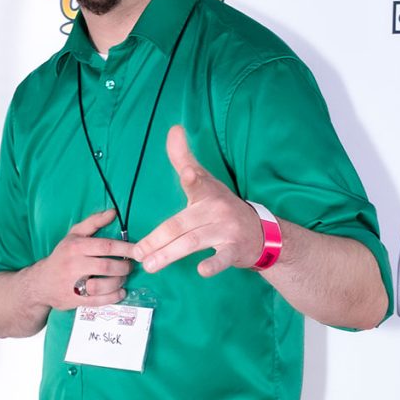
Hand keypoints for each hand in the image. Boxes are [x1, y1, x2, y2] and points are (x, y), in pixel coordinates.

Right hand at [35, 208, 135, 309]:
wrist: (41, 282)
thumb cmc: (62, 256)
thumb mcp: (74, 235)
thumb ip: (94, 222)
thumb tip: (113, 213)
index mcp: (75, 246)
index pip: (106, 246)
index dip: (125, 249)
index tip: (137, 251)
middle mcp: (73, 265)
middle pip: (106, 267)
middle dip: (124, 267)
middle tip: (129, 267)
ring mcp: (73, 284)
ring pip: (103, 285)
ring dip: (119, 282)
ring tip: (123, 279)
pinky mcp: (74, 300)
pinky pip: (98, 301)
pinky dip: (113, 297)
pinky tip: (120, 292)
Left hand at [132, 126, 263, 275]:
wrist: (261, 233)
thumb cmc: (223, 206)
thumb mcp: (206, 181)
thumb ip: (184, 158)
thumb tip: (173, 128)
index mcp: (207, 192)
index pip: (197, 183)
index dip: (192, 177)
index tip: (188, 172)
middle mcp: (216, 209)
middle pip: (181, 225)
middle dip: (157, 240)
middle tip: (138, 253)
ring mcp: (226, 230)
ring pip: (192, 242)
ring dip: (169, 255)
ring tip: (149, 265)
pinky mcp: (235, 250)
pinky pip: (222, 258)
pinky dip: (213, 265)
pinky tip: (201, 271)